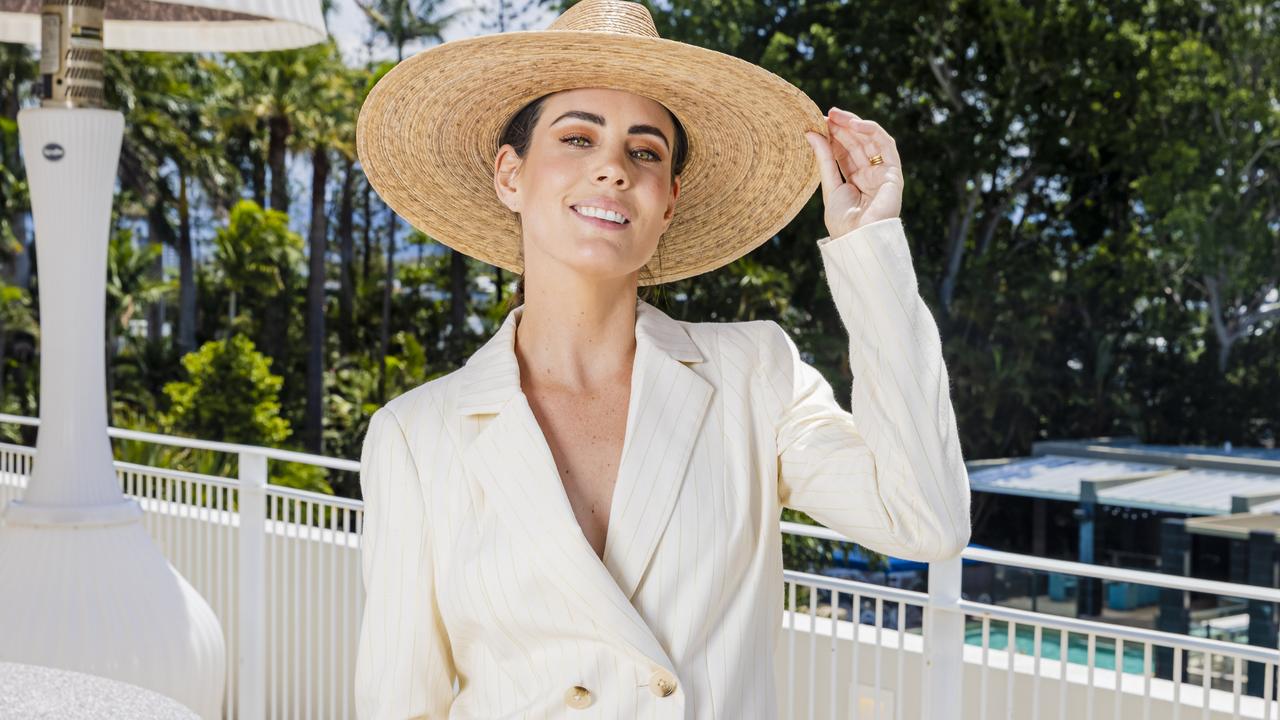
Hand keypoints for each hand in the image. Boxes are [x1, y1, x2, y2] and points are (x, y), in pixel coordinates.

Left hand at [804, 107, 902, 238]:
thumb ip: (823, 159)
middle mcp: (869, 175)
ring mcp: (882, 173)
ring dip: (855, 125)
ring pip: (870, 141)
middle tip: (827, 114)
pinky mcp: (893, 173)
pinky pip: (886, 146)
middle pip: (857, 144)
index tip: (818, 123)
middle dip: (842, 127)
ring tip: (837, 115)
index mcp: (854, 180)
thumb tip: (810, 133)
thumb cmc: (843, 222)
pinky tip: (855, 124)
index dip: (833, 136)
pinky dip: (872, 131)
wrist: (858, 239)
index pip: (844, 152)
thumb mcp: (829, 186)